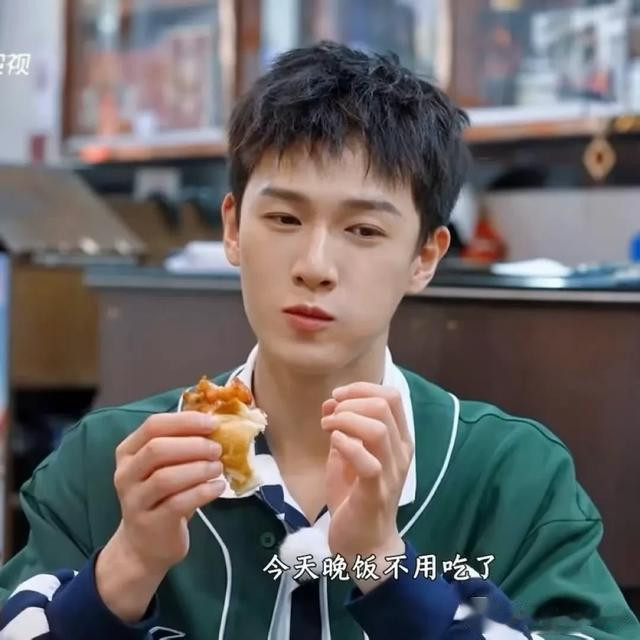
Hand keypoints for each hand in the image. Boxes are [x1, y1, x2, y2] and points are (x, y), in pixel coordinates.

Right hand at [96, 411, 225, 620]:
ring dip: (199, 469)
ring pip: (166, 478)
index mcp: (128, 451)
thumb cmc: (161, 495)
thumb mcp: (165, 466)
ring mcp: (134, 501)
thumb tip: (216, 424)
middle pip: (157, 449)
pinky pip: (178, 503)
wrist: (144, 545)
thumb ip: (181, 444)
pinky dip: (203, 492)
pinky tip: (218, 487)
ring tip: (218, 468)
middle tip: (217, 449)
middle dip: (193, 445)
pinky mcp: (150, 524)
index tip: (212, 423)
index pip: (153, 425)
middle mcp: (125, 474)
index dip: (185, 421)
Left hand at [321, 383, 413, 591]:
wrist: (363, 545)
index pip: (391, 396)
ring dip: (346, 420)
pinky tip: (333, 443)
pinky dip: (347, 445)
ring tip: (328, 427)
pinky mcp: (376, 493)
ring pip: (378, 429)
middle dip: (351, 402)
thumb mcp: (348, 456)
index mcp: (398, 440)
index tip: (337, 397)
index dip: (362, 388)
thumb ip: (343, 430)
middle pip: (384, 406)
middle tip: (330, 414)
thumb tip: (331, 403)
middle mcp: (400, 453)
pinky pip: (368, 461)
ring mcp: (391, 473)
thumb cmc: (354, 497)